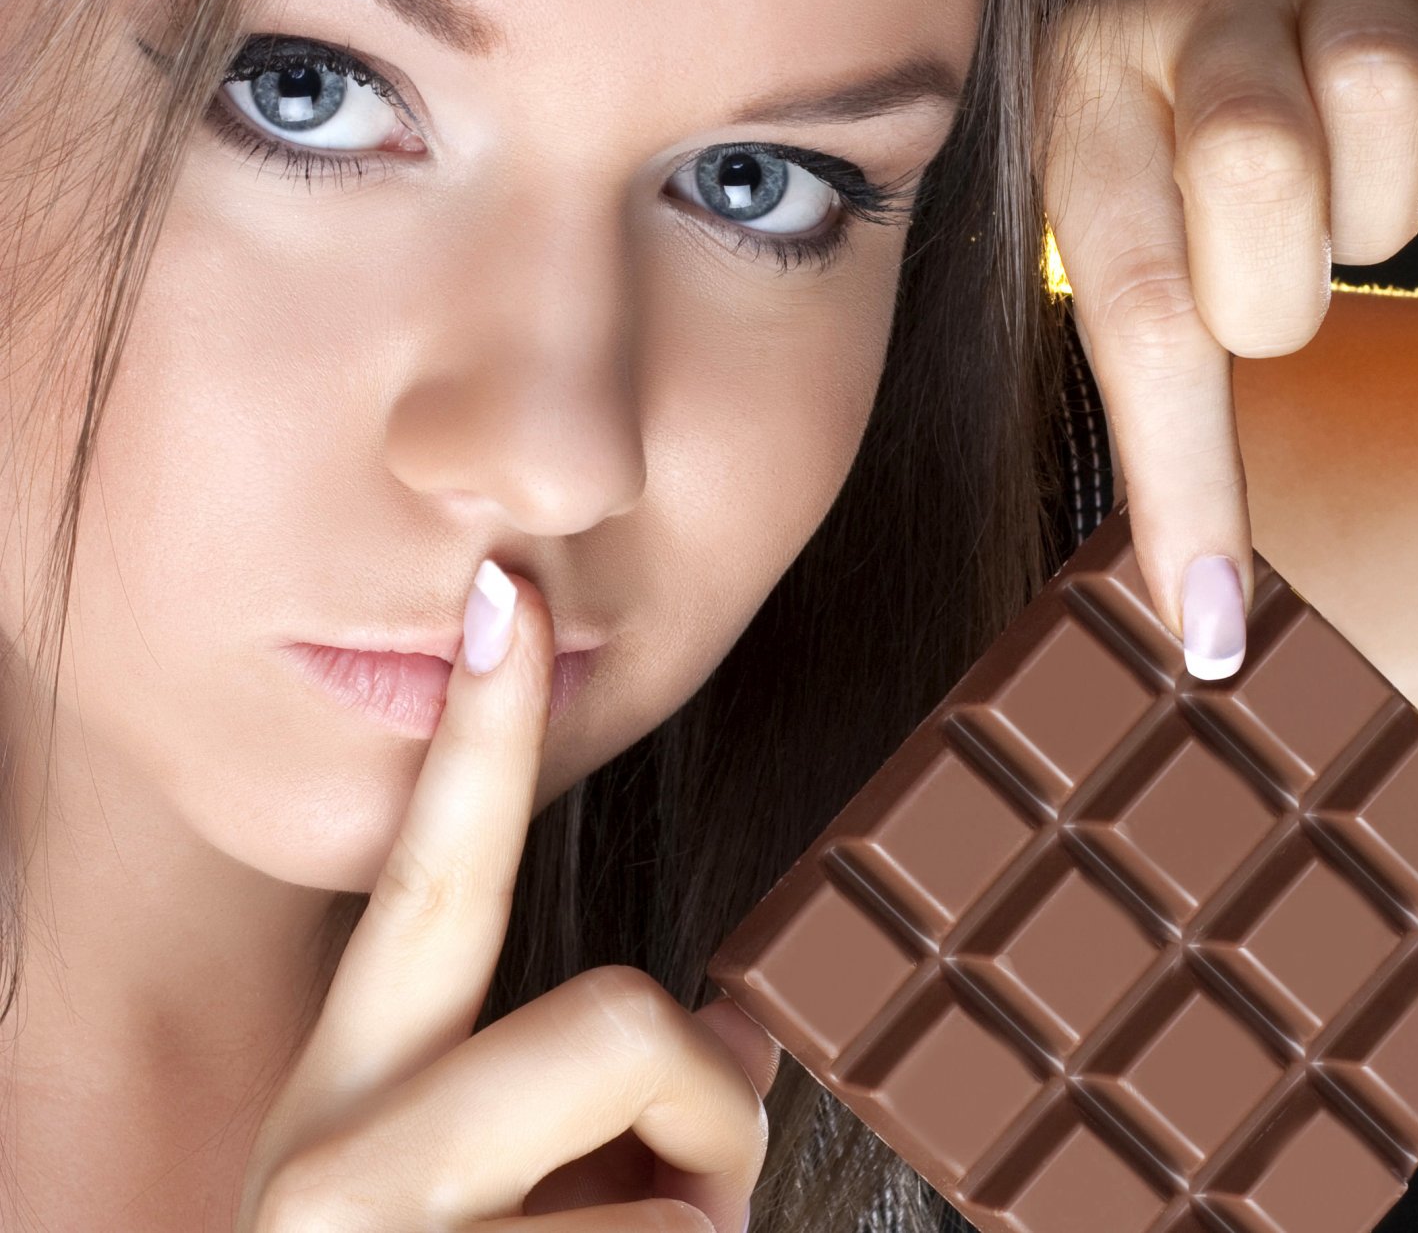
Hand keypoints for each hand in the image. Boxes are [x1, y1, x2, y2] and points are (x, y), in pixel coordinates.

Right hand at [235, 566, 775, 1231]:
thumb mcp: (481, 1208)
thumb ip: (582, 1102)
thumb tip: (740, 1035)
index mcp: (344, 1112)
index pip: (424, 893)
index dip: (477, 743)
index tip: (507, 593)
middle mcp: (333, 1175)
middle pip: (616, 1026)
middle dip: (704, 1103)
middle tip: (703, 1176)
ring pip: (690, 1187)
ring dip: (702, 1230)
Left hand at [1037, 0, 1417, 675]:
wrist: (1349, 42)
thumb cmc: (1223, 197)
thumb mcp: (1160, 271)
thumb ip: (1160, 418)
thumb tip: (1205, 636)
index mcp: (1081, 92)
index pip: (1132, 299)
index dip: (1183, 474)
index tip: (1213, 627)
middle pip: (1259, 163)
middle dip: (1292, 286)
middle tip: (1287, 286)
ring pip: (1386, 96)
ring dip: (1390, 203)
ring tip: (1354, 199)